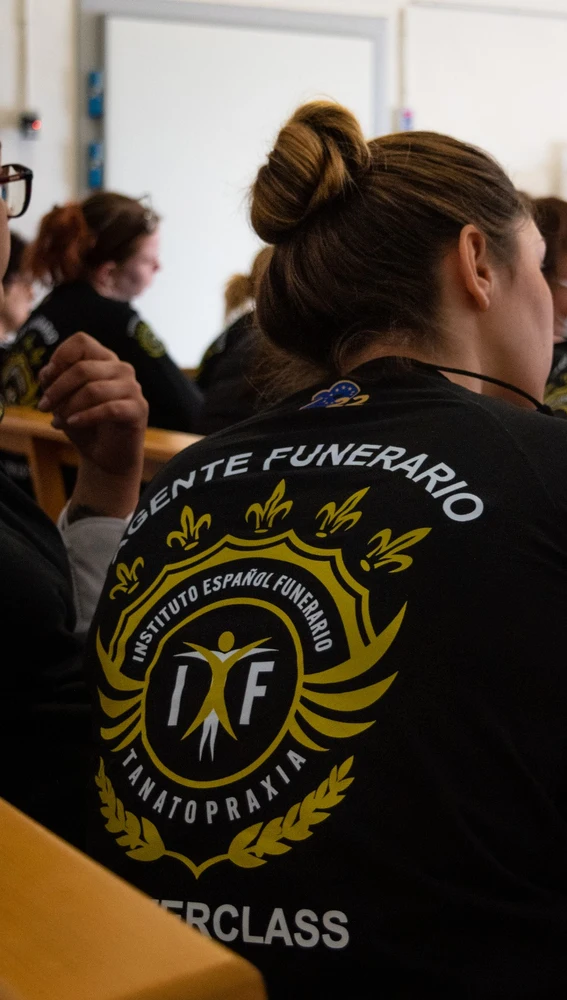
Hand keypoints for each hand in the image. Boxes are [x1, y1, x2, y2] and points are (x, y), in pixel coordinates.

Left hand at [37, 332, 147, 517]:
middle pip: (82, 368)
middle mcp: (121, 369)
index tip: (47, 379)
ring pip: (93, 389)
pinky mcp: (139, 409)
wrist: (105, 457)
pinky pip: (109, 409)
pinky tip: (73, 424)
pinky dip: (86, 417)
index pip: (81, 342)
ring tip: (57, 421)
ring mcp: (133, 388)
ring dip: (69, 407)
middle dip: (57, 390)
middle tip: (43, 408)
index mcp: (104, 360)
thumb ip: (53, 381)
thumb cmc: (85, 424)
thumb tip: (47, 372)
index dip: (60, 357)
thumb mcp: (62, 400)